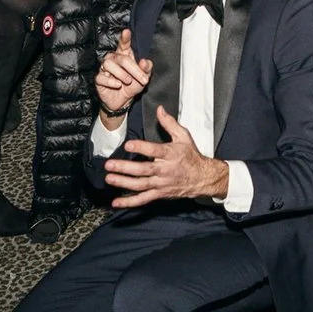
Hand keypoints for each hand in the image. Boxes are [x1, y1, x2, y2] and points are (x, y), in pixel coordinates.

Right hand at [93, 28, 152, 117]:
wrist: (123, 102)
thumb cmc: (132, 86)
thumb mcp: (143, 78)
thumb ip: (146, 69)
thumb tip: (145, 62)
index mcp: (124, 56)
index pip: (123, 45)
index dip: (125, 38)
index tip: (126, 31)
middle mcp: (113, 59)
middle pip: (121, 58)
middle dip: (134, 69)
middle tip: (143, 79)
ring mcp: (104, 69)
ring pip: (108, 64)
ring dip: (121, 74)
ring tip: (128, 81)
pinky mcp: (99, 79)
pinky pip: (101, 77)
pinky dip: (111, 81)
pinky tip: (118, 85)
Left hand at [105, 108, 226, 206]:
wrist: (202, 178)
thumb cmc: (191, 156)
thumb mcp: (183, 136)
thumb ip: (169, 123)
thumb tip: (159, 109)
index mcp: (170, 154)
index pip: (154, 150)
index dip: (141, 147)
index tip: (128, 144)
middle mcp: (165, 170)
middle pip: (143, 169)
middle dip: (125, 168)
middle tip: (109, 165)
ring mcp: (161, 183)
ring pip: (141, 185)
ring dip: (123, 182)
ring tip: (109, 178)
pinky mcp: (159, 193)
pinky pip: (143, 199)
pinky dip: (129, 202)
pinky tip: (116, 202)